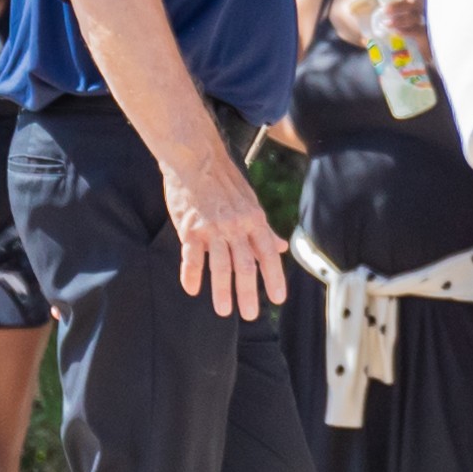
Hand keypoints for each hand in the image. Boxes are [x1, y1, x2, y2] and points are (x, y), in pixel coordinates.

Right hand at [160, 148, 288, 321]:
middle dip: (248, 292)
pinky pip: (192, 256)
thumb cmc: (225, 181)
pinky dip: (191, 274)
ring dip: (222, 290)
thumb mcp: (251, 202)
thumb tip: (282, 248)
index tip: (277, 299)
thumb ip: (264, 229)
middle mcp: (236, 225)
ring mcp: (213, 227)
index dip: (274, 277)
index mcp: (254, 219)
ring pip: (220, 265)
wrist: (196, 157)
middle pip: (245, 265)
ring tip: (224, 311)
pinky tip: (192, 289)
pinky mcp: (190, 228)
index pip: (268, 254)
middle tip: (250, 314)